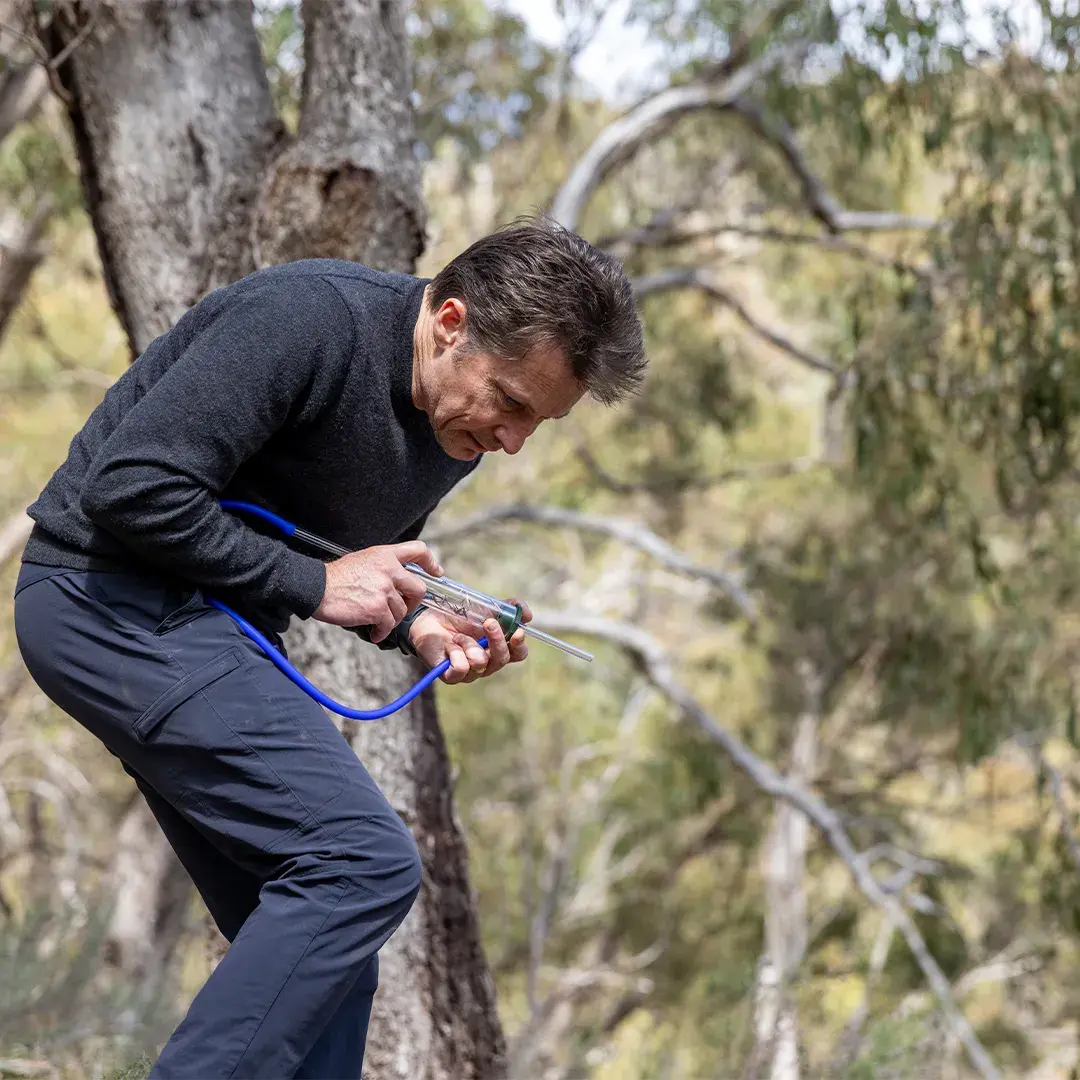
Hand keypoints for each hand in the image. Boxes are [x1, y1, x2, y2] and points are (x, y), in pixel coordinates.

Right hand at [313, 541, 442, 642]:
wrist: (316, 587)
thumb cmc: (335, 577)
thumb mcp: (363, 560)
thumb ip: (383, 566)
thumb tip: (396, 580)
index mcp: (385, 555)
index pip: (418, 550)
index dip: (431, 562)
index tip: (436, 572)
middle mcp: (388, 570)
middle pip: (418, 589)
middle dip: (413, 603)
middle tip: (404, 608)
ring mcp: (384, 589)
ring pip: (402, 611)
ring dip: (391, 620)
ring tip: (378, 622)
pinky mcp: (377, 608)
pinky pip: (389, 624)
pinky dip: (382, 632)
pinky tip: (374, 632)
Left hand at [409, 598, 532, 683]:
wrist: (428, 617)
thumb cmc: (458, 615)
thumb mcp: (486, 607)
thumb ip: (508, 608)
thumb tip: (528, 615)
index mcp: (498, 648)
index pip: (518, 654)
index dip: (519, 645)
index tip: (517, 632)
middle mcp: (487, 663)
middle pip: (502, 660)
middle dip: (496, 641)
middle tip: (488, 622)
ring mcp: (470, 672)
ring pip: (480, 663)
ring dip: (469, 643)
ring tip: (457, 636)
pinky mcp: (451, 676)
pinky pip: (461, 669)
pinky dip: (455, 653)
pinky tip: (449, 645)